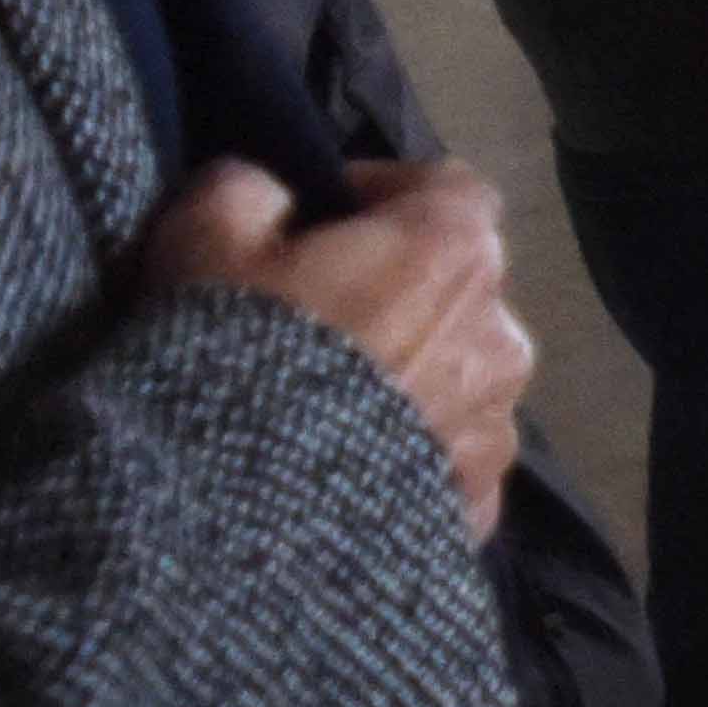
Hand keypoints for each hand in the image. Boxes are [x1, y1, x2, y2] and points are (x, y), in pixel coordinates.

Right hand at [151, 157, 529, 541]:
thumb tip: (274, 192)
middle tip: (314, 317)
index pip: (449, 189)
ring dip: (411, 375)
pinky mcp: (480, 501)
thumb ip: (250, 188)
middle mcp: (502, 332)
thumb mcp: (205, 237)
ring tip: (328, 405)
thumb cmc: (232, 355)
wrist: (243, 518)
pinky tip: (346, 470)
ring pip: (459, 376)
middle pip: (457, 288)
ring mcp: (499, 426)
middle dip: (397, 290)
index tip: (325, 217)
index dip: (385, 193)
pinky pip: (449, 457)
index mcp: (456, 250)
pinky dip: (411, 454)